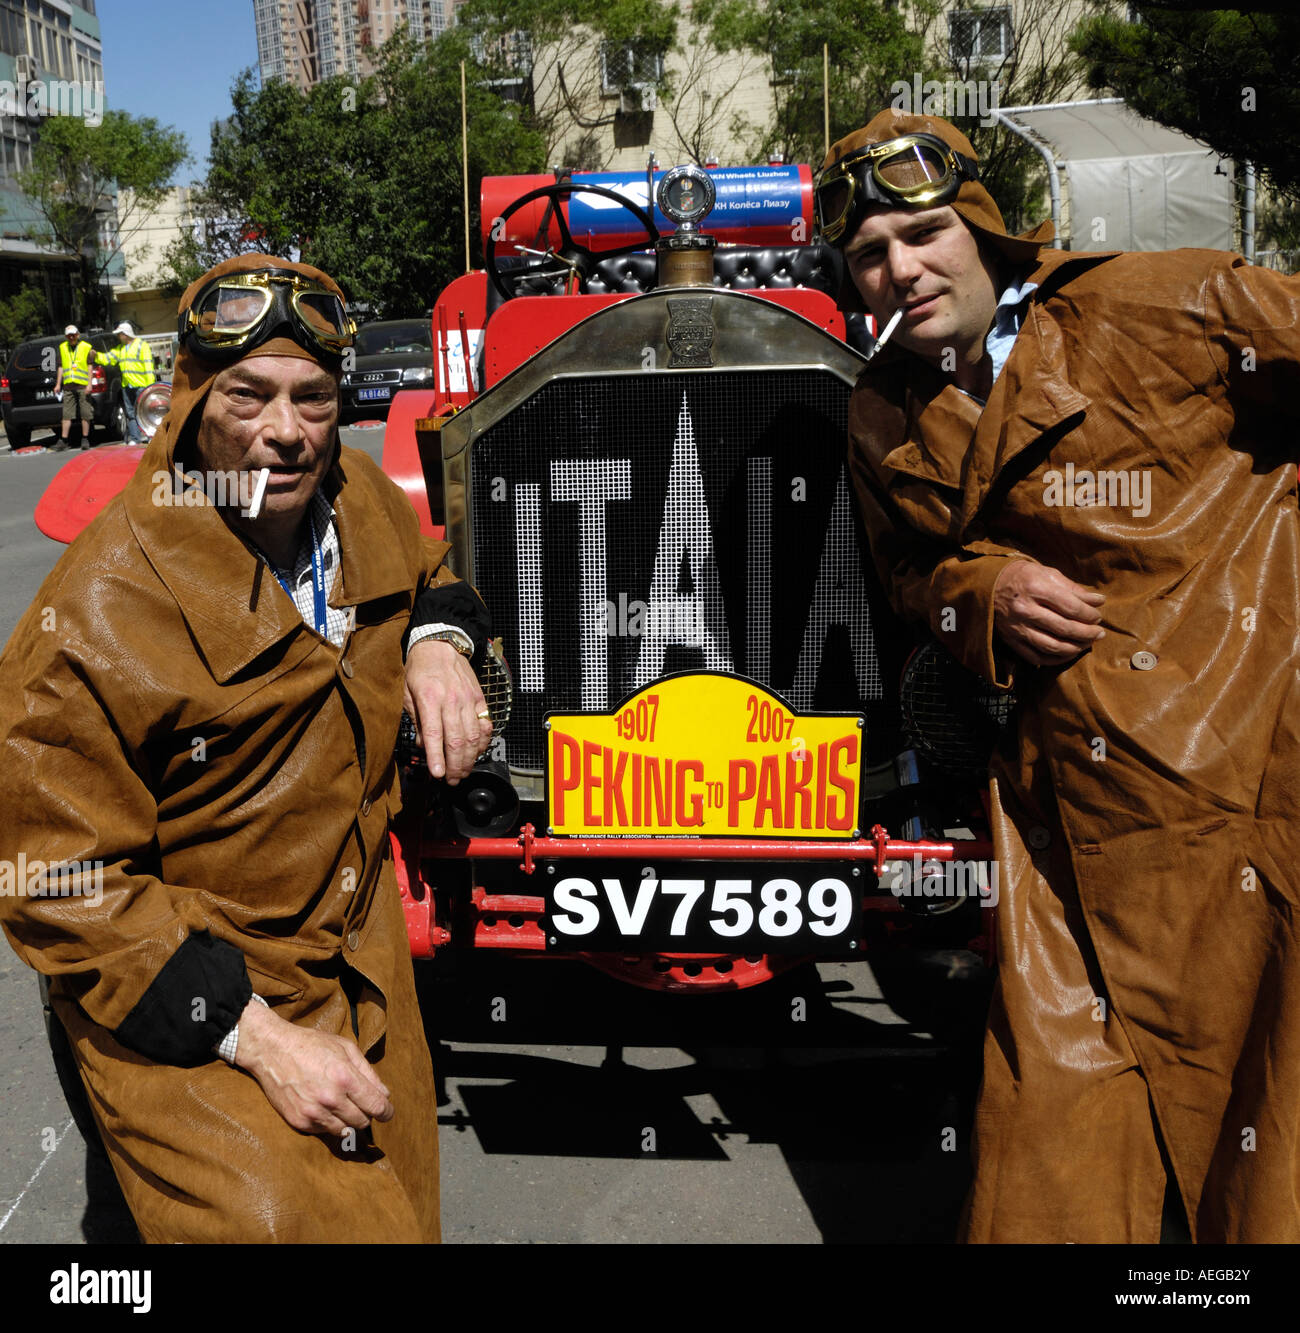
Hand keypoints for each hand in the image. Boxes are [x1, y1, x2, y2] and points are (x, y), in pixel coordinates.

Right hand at [234, 997, 392, 1135]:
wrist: (272, 1050)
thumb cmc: (311, 1045)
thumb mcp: (345, 1047)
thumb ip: (368, 1072)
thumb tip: (384, 1095)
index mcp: (345, 1078)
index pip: (376, 1106)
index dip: (387, 1112)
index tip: (387, 1112)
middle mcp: (331, 1099)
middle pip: (363, 1121)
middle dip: (367, 1113)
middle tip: (362, 1103)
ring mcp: (313, 1113)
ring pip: (345, 1131)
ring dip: (349, 1121)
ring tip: (343, 1106)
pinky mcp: (299, 1122)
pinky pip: (325, 1132)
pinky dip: (330, 1123)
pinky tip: (325, 1108)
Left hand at [402, 638, 492, 783]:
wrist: (440, 645)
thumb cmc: (420, 669)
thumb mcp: (407, 692)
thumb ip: (415, 720)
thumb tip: (422, 744)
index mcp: (429, 698)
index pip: (433, 734)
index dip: (436, 757)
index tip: (438, 774)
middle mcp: (451, 700)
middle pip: (456, 740)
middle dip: (455, 765)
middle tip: (451, 780)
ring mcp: (468, 700)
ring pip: (472, 736)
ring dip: (469, 759)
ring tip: (463, 772)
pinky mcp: (479, 699)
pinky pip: (485, 725)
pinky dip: (483, 742)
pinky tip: (477, 753)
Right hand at [993, 561, 1104, 665]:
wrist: (988, 586)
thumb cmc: (1023, 577)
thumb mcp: (1047, 574)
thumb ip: (1073, 589)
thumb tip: (1098, 601)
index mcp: (1036, 588)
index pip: (1071, 607)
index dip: (1089, 615)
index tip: (1098, 616)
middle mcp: (1025, 610)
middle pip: (1065, 628)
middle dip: (1088, 633)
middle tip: (1099, 632)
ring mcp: (1017, 628)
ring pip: (1052, 646)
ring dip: (1075, 648)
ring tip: (1087, 644)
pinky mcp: (1011, 640)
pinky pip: (1037, 657)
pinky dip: (1056, 659)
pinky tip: (1068, 654)